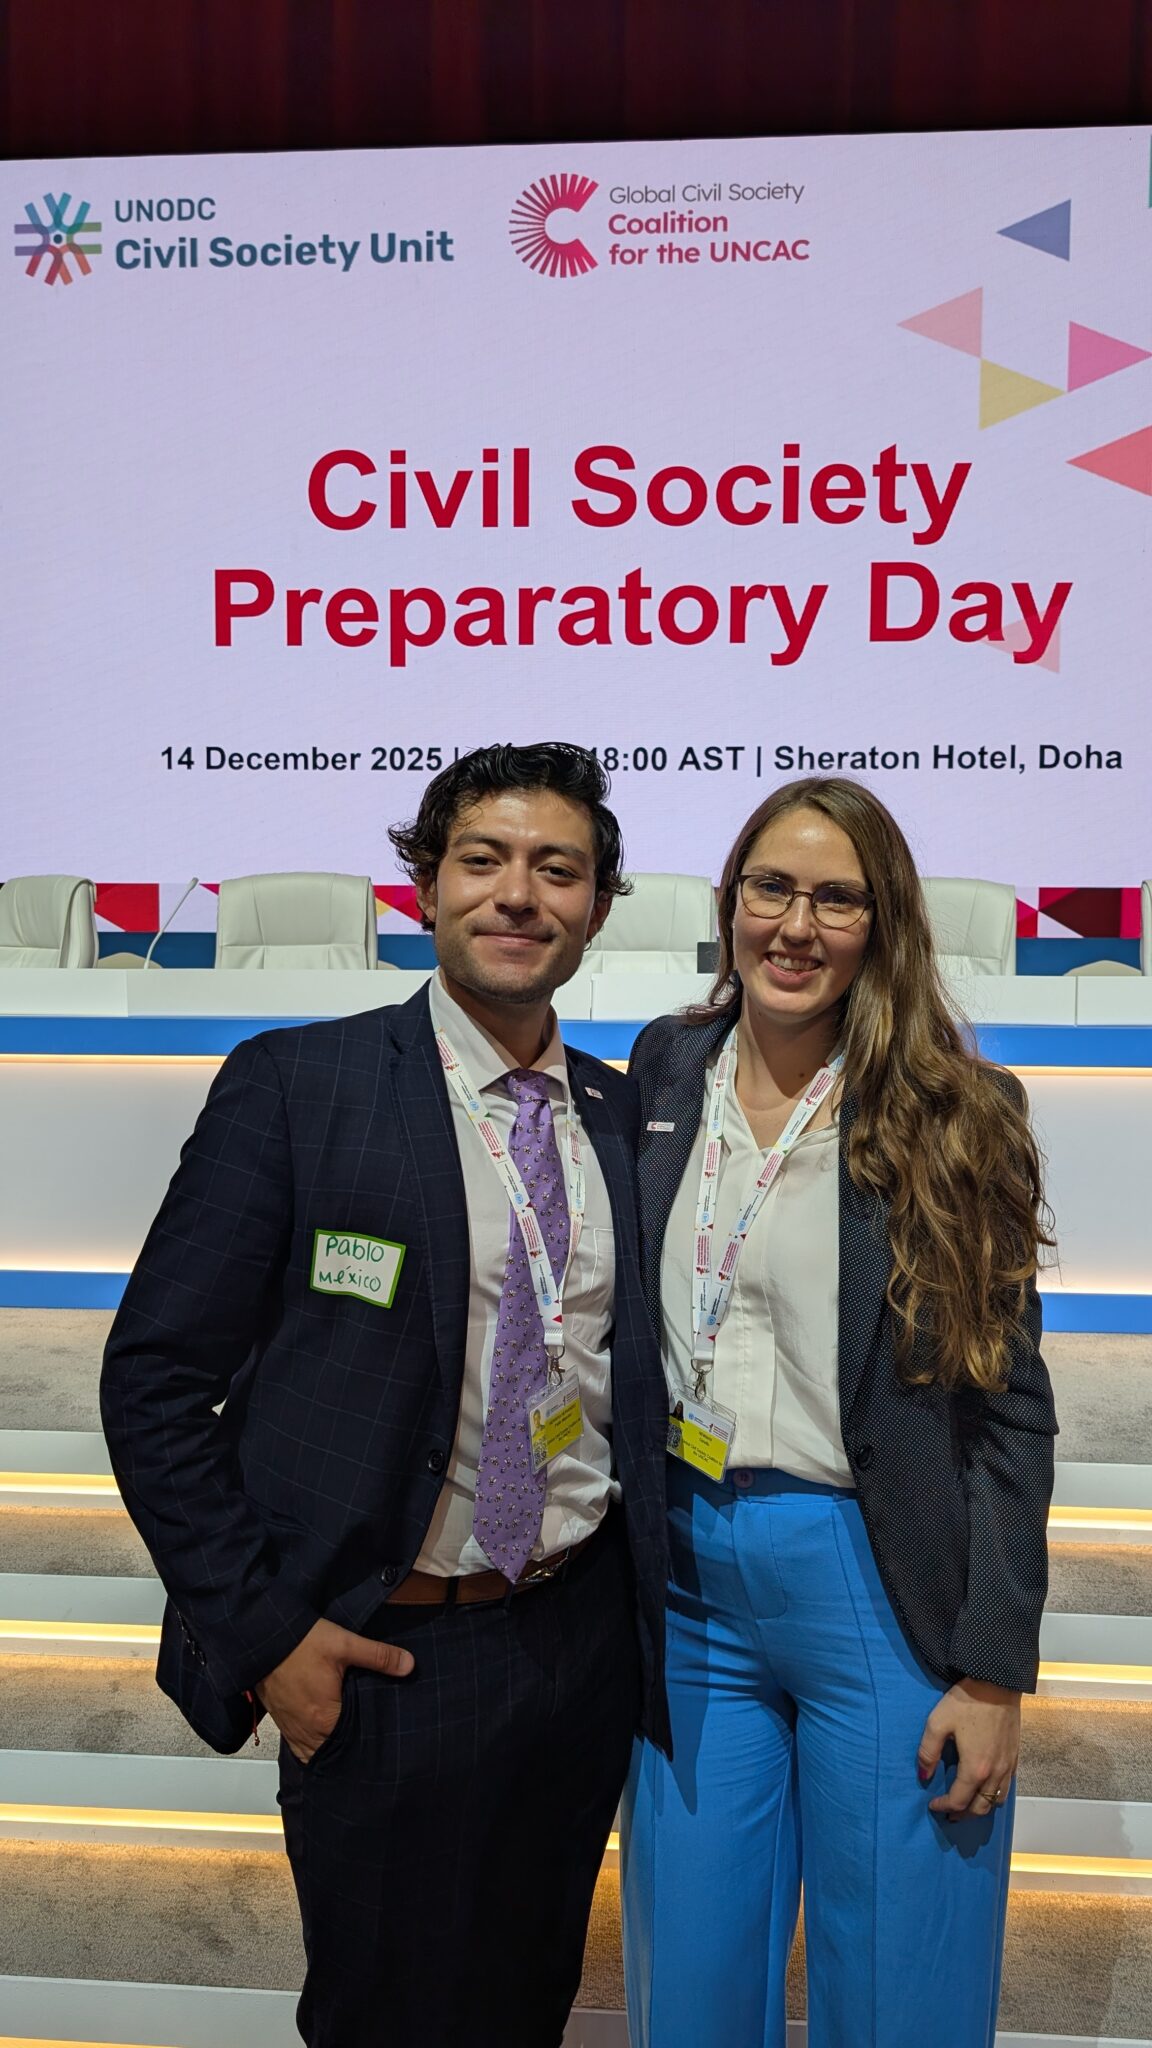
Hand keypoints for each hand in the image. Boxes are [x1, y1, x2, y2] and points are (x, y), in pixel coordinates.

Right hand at [256, 1617, 414, 1763]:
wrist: (262, 1636)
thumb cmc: (300, 1642)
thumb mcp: (344, 1644)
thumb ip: (378, 1656)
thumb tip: (409, 1665)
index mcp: (324, 1719)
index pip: (353, 1743)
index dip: (368, 1739)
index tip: (381, 1736)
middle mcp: (306, 1731)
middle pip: (334, 1750)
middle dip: (350, 1746)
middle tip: (368, 1738)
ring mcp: (291, 1728)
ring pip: (315, 1750)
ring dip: (330, 1747)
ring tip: (348, 1739)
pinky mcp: (281, 1720)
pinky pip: (300, 1744)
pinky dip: (312, 1743)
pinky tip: (324, 1733)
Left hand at [917, 1677, 1020, 1821]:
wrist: (997, 1683)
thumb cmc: (966, 1701)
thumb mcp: (937, 1723)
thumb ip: (928, 1752)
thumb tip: (923, 1775)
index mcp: (974, 1768)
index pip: (958, 1801)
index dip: (943, 1806)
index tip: (932, 1804)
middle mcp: (994, 1773)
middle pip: (980, 1808)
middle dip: (963, 1815)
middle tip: (949, 1812)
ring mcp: (1007, 1766)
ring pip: (996, 1801)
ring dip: (980, 1807)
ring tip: (967, 1804)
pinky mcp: (1015, 1756)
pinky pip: (1007, 1787)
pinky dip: (995, 1795)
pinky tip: (984, 1786)